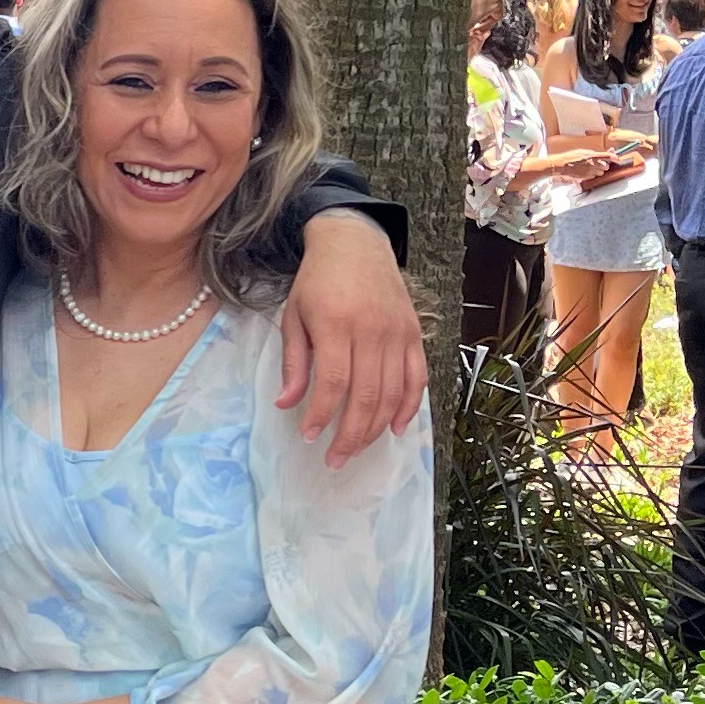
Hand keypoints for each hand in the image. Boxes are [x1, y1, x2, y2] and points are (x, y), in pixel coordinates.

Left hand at [273, 211, 427, 458]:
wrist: (355, 244)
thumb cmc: (317, 282)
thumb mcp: (293, 316)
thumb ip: (294, 362)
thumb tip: (286, 403)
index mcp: (336, 324)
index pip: (333, 382)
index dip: (322, 415)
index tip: (310, 437)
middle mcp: (371, 330)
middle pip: (366, 395)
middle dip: (350, 435)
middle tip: (335, 459)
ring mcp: (397, 333)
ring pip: (393, 393)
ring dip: (376, 429)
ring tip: (357, 449)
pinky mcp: (414, 334)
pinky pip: (417, 378)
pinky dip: (409, 408)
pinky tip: (396, 429)